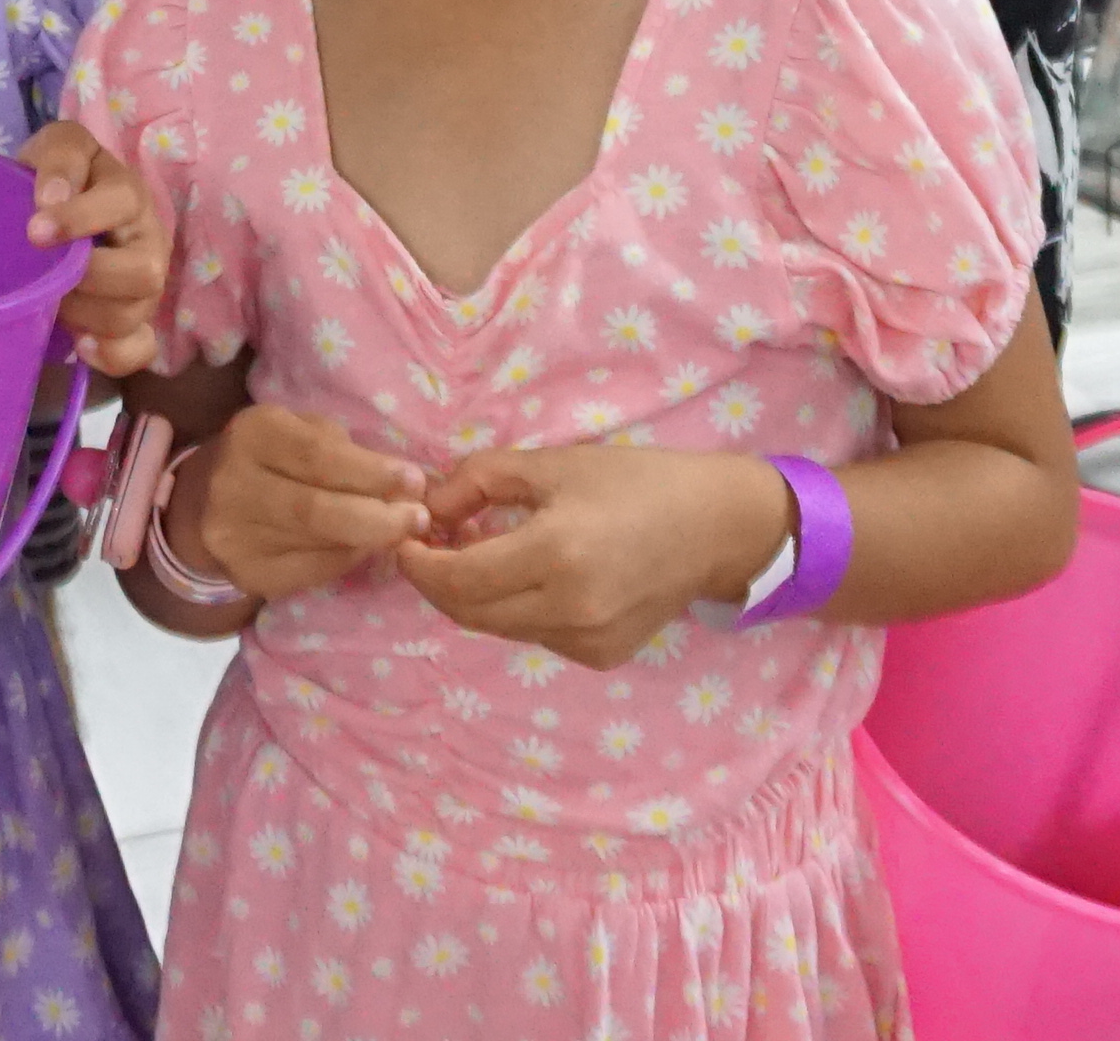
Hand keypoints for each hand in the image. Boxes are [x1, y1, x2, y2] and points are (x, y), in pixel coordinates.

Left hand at [20, 118, 165, 379]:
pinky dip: (111, 355)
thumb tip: (52, 198)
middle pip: (144, 273)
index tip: (34, 231)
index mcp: (129, 194)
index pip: (121, 203)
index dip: (79, 218)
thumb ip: (60, 158)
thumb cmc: (57, 178)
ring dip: (86, 314)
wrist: (51, 209)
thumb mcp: (55, 147)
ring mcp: (145, 288)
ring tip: (52, 300)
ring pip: (133, 315)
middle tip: (47, 275)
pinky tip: (80, 344)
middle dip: (89, 278)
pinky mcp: (136, 323)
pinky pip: (138, 351)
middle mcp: (148, 242)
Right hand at [176, 400, 429, 611]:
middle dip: (378, 517)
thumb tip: (400, 485)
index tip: (415, 481)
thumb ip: (341, 450)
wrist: (203, 505)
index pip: (317, 457)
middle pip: (316, 509)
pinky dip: (347, 561)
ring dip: (370, 541)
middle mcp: (234, 485)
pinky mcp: (247, 574)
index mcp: (252, 434)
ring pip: (318, 545)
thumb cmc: (270, 457)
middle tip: (418, 519)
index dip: (370, 472)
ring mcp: (235, 536)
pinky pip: (312, 573)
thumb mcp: (297, 431)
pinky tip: (363, 549)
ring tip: (400, 532)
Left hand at [396, 443, 793, 674]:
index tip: (403, 538)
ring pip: (499, 627)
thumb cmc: (635, 482)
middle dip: (435, 582)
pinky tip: (525, 574)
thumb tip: (428, 508)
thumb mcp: (554, 464)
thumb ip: (480, 481)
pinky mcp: (600, 657)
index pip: (457, 579)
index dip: (417, 564)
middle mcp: (569, 611)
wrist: (716, 527)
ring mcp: (586, 642)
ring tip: (475, 552)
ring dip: (473, 595)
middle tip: (427, 545)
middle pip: (468, 612)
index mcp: (556, 554)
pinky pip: (535, 635)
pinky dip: (514, 608)